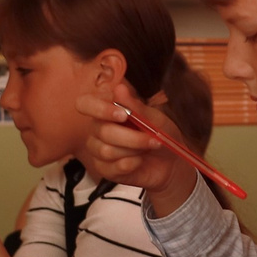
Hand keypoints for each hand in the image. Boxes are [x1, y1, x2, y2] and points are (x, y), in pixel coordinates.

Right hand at [74, 86, 197, 213]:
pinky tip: (139, 161)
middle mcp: (97, 128)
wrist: (170, 161)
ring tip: (147, 149)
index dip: (101, 109)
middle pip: (102, 131)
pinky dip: (130, 164)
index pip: (85, 104)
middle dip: (132, 137)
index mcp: (106, 109)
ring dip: (133, 151)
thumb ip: (134, 106)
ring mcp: (98, 149)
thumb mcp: (153, 118)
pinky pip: (110, 168)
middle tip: (153, 139)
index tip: (123, 114)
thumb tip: (119, 88)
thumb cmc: (159, 133)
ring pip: (106, 151)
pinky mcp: (103, 169)